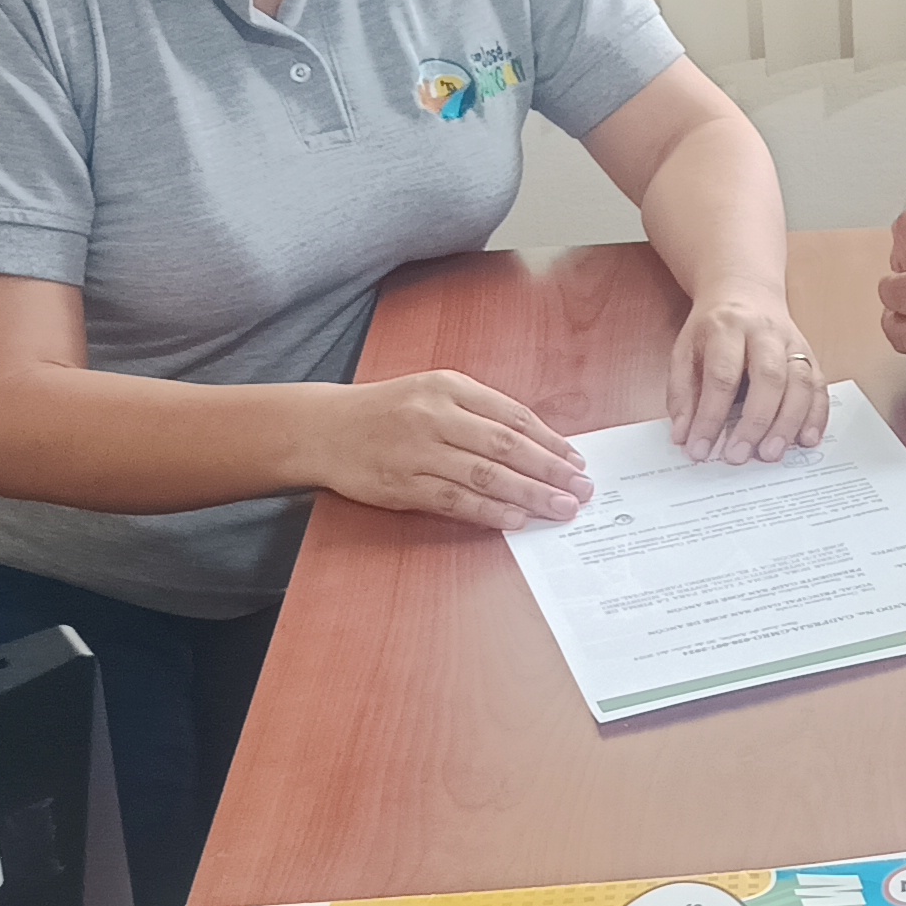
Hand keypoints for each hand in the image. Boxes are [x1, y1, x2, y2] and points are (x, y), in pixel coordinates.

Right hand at [294, 370, 590, 532]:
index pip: (512, 416)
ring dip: (529, 495)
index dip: (550, 441)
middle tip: (582, 489)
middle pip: (506, 446)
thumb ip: (479, 413)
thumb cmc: (388, 411)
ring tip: (561, 508)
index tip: (577, 461)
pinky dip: (488, 511)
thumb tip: (536, 445)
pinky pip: (453, 500)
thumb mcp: (432, 392)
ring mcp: (417, 451)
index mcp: (449, 387)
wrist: (323, 428)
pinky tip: (517, 519)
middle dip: (550, 470)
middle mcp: (435, 415)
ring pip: (485, 475)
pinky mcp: (401, 484)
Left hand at [668, 294, 830, 461]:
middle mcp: (764, 333)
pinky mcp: (810, 355)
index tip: (700, 448)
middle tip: (740, 455)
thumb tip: (684, 435)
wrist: (745, 290)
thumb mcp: (685, 350)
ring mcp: (793, 343)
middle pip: (769, 377)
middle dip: (755, 421)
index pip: (722, 375)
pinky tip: (806, 439)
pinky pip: (819, 386)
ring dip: (789, 422)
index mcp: (727, 327)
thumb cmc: (713, 327)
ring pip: (800, 382)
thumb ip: (682, 393)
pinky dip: (816, 415)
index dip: (711, 416)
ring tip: (772, 453)